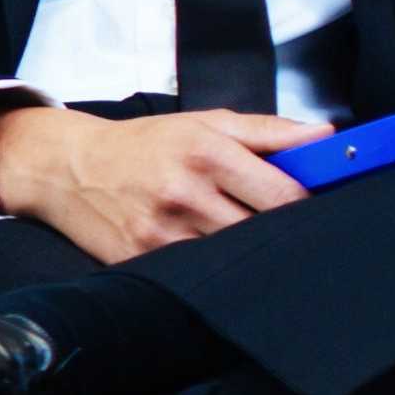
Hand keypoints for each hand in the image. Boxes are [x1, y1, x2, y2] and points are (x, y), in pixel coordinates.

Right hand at [0, 98, 326, 261]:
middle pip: (264, 231)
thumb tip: (327, 136)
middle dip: (278, 229)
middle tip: (274, 223)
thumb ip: (269, 130)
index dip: (308, 205)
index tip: (310, 206)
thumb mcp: (204, 123)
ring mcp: (162, 232)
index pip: (286, 195)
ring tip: (234, 233)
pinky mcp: (142, 259)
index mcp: (206, 152)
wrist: (67, 167)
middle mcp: (185, 193)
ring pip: (234, 256)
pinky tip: (204, 250)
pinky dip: (208, 265)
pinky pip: (196, 271)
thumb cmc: (142, 144)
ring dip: (244, 249)